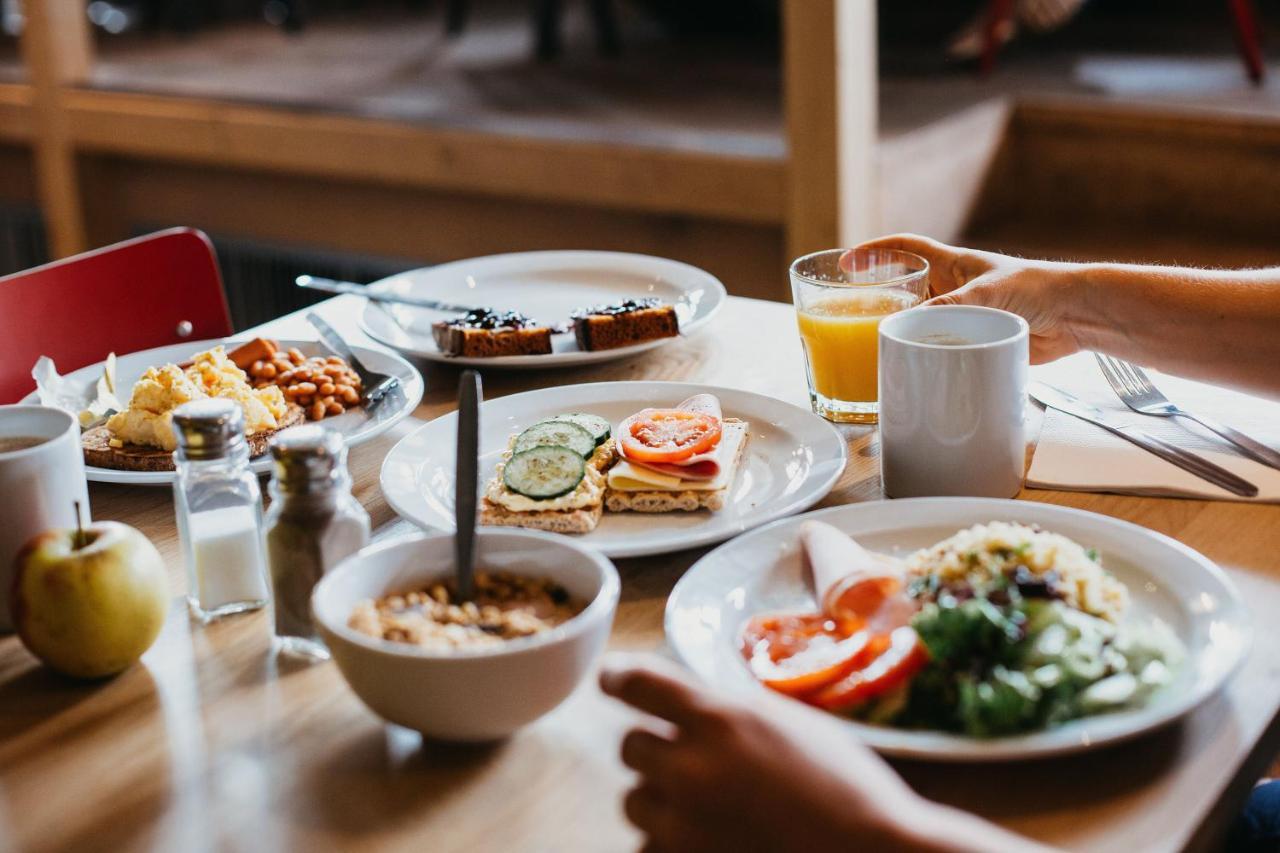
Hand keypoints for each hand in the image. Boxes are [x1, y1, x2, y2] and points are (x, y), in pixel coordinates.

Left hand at [599, 655, 932, 851]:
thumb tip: (680, 704)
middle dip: (656, 748)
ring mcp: (685, 825)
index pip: (637, 682)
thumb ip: (728, 711)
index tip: (611, 680)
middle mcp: (692, 768)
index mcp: (721, 719)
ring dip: (659, 797)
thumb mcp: (786, 722)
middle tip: (691, 758)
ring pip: (634, 799)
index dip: (618, 677)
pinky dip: (668, 842)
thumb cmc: (845, 785)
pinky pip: (648, 847)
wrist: (871, 852)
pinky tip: (706, 838)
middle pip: (630, 745)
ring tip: (705, 804)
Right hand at [851, 234, 1084, 363]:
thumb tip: (910, 326)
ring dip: (902, 334)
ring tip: (875, 349)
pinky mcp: (975, 342)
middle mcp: (953, 290)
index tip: (847, 262)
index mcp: (953, 265)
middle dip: (879, 300)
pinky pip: (940, 349)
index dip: (875, 252)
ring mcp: (963, 316)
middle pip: (905, 289)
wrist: (1075, 316)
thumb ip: (950, 307)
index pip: (905, 249)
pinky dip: (925, 359)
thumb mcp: (988, 293)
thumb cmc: (1038, 288)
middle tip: (853, 316)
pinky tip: (912, 370)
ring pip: (921, 323)